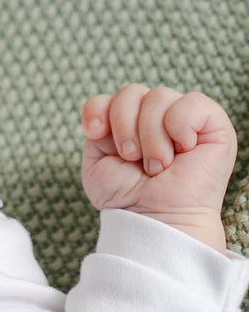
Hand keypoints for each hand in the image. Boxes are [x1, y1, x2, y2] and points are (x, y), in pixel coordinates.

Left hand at [81, 85, 236, 248]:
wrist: (155, 220)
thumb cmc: (128, 196)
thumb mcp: (97, 158)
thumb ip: (97, 124)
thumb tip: (106, 109)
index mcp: (131, 121)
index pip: (108, 95)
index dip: (97, 109)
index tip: (95, 135)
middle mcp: (158, 116)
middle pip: (131, 91)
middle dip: (125, 125)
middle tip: (133, 158)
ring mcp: (186, 120)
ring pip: (159, 96)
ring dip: (151, 134)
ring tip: (157, 164)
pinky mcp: (215, 128)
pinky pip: (194, 102)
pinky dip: (180, 124)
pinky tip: (182, 148)